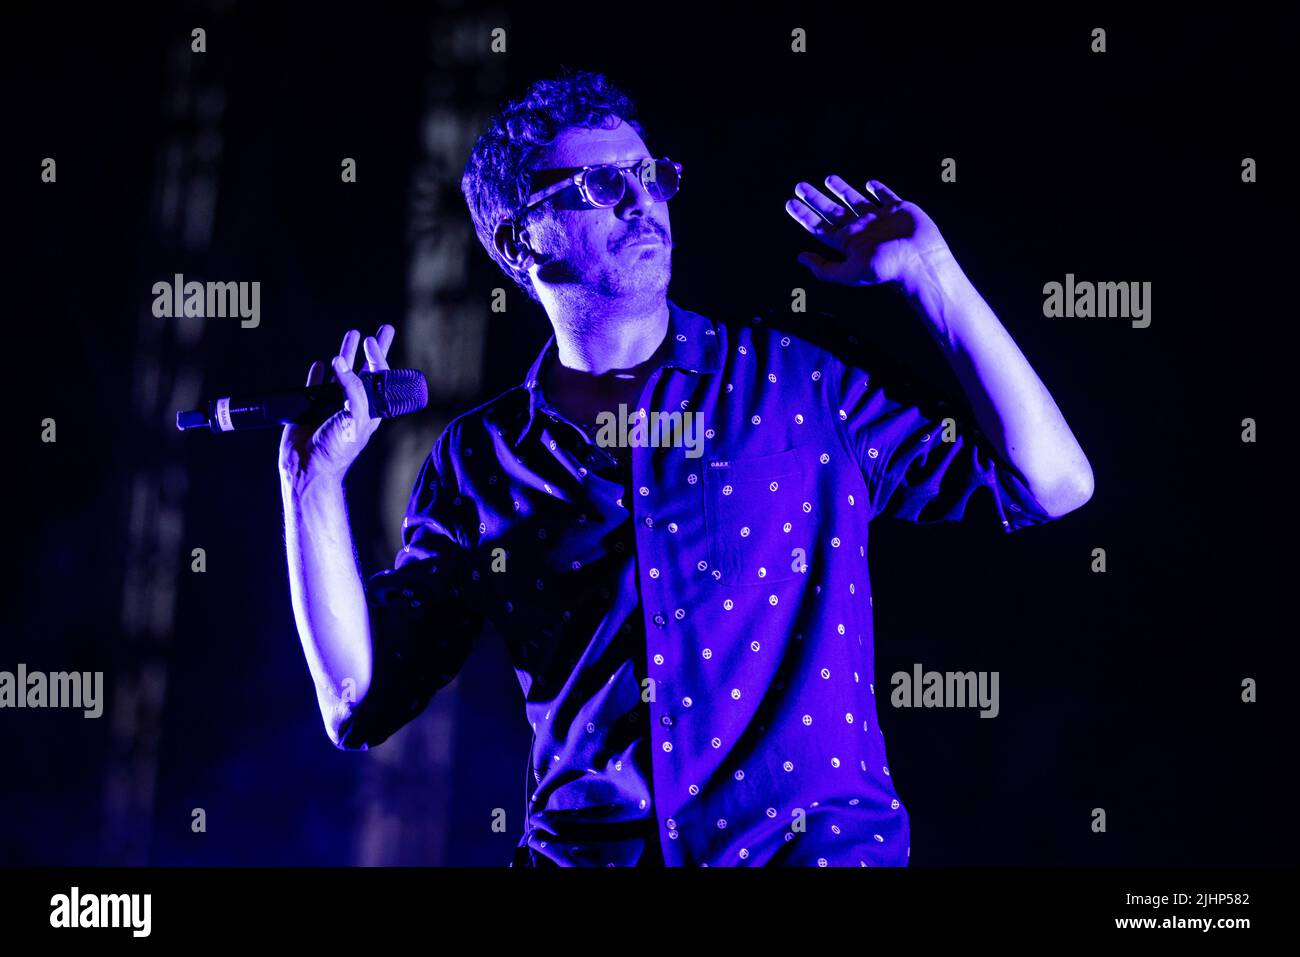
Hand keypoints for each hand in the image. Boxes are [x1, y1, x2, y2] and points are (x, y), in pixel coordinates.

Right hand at [278, 325, 395, 491]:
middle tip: (384, 329)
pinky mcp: (309, 409)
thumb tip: (340, 362)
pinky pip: (313, 387)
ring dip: (346, 353)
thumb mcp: (356, 419)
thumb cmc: (337, 450)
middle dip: (374, 349)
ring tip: (353, 333)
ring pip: (339, 373)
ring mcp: (330, 405)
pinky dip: (317, 374)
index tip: (372, 340)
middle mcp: (352, 404)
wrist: (308, 469)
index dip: (378, 357)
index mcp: (369, 408)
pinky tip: (320, 364)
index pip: (379, 377)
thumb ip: (353, 390)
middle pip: (366, 369)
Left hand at [786, 176, 951, 285]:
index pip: (819, 227)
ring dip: (841, 190)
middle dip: (815, 199)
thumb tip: (800, 258)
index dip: (803, 215)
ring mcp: (879, 218)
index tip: (789, 203)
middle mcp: (861, 229)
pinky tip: (869, 183)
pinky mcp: (899, 209)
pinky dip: (878, 188)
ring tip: (827, 178)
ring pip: (855, 200)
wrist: (920, 260)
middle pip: (832, 211)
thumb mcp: (848, 273)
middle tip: (799, 186)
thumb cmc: (885, 269)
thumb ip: (824, 268)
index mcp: (848, 243)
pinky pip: (886, 196)